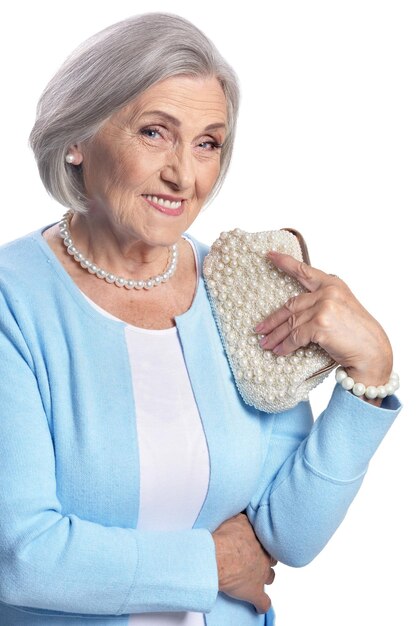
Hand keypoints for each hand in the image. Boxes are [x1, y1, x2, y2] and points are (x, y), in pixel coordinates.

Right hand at [212, 512, 276, 613]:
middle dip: (265, 557)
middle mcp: (264, 555)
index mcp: (260, 538)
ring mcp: (262, 574)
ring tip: (256, 576)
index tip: (256, 541)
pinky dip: (261, 604)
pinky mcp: (255, 591)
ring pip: (270, 577)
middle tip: (255, 556)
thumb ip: (243, 516)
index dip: (261, 541)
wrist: (218, 557)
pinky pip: (263, 602)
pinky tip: (258, 605)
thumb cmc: (223, 537)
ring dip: (265, 576)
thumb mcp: (234, 518)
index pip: (267, 539)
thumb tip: (245, 510)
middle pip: (271, 557)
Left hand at [255, 252, 392, 402]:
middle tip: (259, 329)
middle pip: (290, 305)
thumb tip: (294, 312)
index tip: (270, 255)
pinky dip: (286, 346)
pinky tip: (280, 352)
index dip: (284, 263)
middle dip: (272, 320)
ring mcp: (324, 307)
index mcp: (333, 284)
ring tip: (266, 344)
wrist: (372, 351)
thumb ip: (321, 301)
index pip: (304, 270)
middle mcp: (328, 292)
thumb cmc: (357, 333)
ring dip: (276, 336)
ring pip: (291, 323)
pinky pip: (295, 337)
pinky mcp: (320, 325)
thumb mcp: (341, 307)